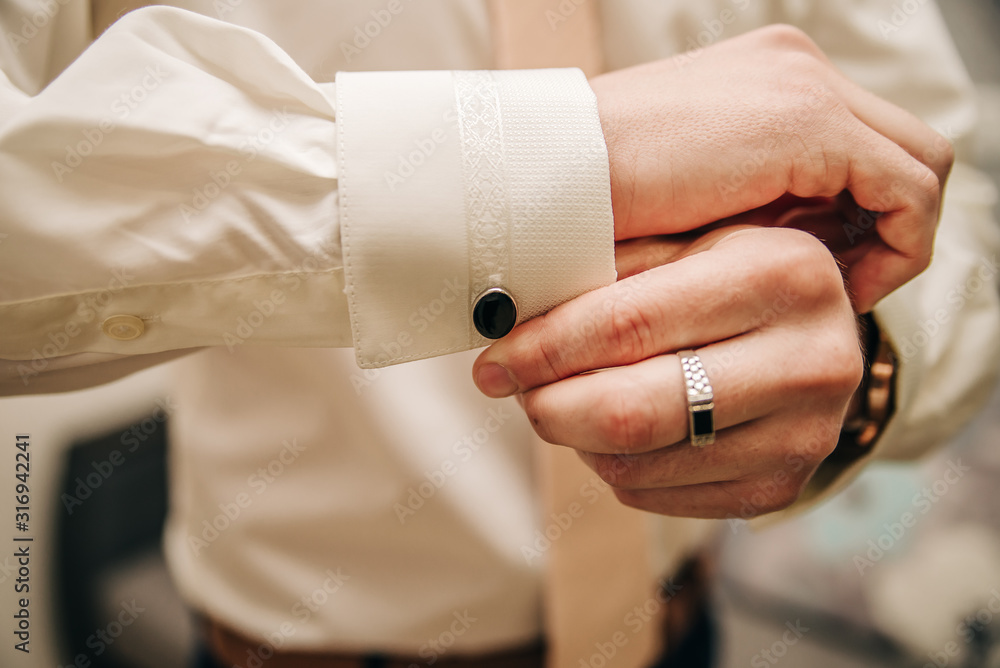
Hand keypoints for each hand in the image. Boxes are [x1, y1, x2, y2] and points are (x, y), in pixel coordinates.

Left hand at [472, 226, 862, 518]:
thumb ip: (606, 265)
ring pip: (634, 465)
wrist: (817, 338)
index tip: (493, 362)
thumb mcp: (684, 241)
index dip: (543, 349)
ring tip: (572, 398)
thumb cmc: (732, 276)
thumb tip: (507, 307)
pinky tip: (618, 430)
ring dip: (577, 437)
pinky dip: (614, 466)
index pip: (626, 323)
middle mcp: (809, 359)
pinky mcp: (781, 488)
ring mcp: (802, 435)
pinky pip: (654, 497)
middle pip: (630, 413)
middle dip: (548, 406)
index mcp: (780, 272)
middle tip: (516, 390)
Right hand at [593, 24, 952, 311]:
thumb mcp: (684, 194)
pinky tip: (842, 284)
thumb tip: (787, 243)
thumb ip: (744, 199)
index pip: (854, 140)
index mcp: (764, 77)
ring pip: (918, 160)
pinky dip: (895, 243)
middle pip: (897, 143)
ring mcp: (805, 85)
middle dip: (887, 219)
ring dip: (897, 234)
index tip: (822, 266)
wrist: (543, 172)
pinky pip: (907, 188)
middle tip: (844, 279)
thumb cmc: (591, 197)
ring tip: (843, 288)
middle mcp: (794, 66)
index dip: (856, 210)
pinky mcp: (807, 122)